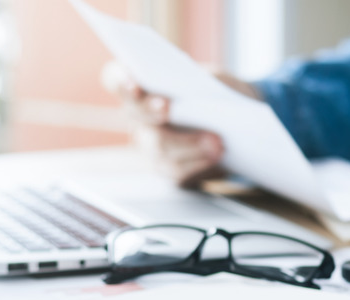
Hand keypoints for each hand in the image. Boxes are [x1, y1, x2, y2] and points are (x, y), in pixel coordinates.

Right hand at [102, 62, 259, 187]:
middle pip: (136, 114)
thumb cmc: (216, 93)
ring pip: (159, 147)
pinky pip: (176, 170)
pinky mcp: (168, 169)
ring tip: (216, 142)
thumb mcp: (214, 78)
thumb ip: (202, 82)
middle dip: (152, 110)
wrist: (234, 123)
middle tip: (169, 107)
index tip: (134, 84)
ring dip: (188, 144)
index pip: (116, 79)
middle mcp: (138, 116)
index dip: (120, 81)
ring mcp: (149, 145)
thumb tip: (199, 94)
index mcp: (141, 85)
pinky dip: (198, 163)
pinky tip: (216, 156)